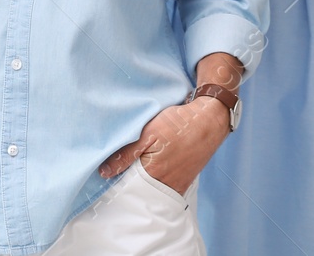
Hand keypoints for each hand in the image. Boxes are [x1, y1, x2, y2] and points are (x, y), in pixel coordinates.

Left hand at [97, 95, 228, 194]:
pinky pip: (165, 189)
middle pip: (139, 192)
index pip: (125, 187)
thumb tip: (105, 172)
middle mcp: (165, 185)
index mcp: (152, 174)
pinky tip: (152, 173)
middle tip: (117, 175)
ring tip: (133, 172)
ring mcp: (176, 185)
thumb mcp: (148, 133)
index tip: (105, 177)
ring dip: (142, 185)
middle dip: (128, 185)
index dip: (114, 182)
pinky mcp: (184, 182)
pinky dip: (156, 184)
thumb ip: (126, 154)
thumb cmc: (178, 124)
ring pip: (152, 191)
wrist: (209, 120)